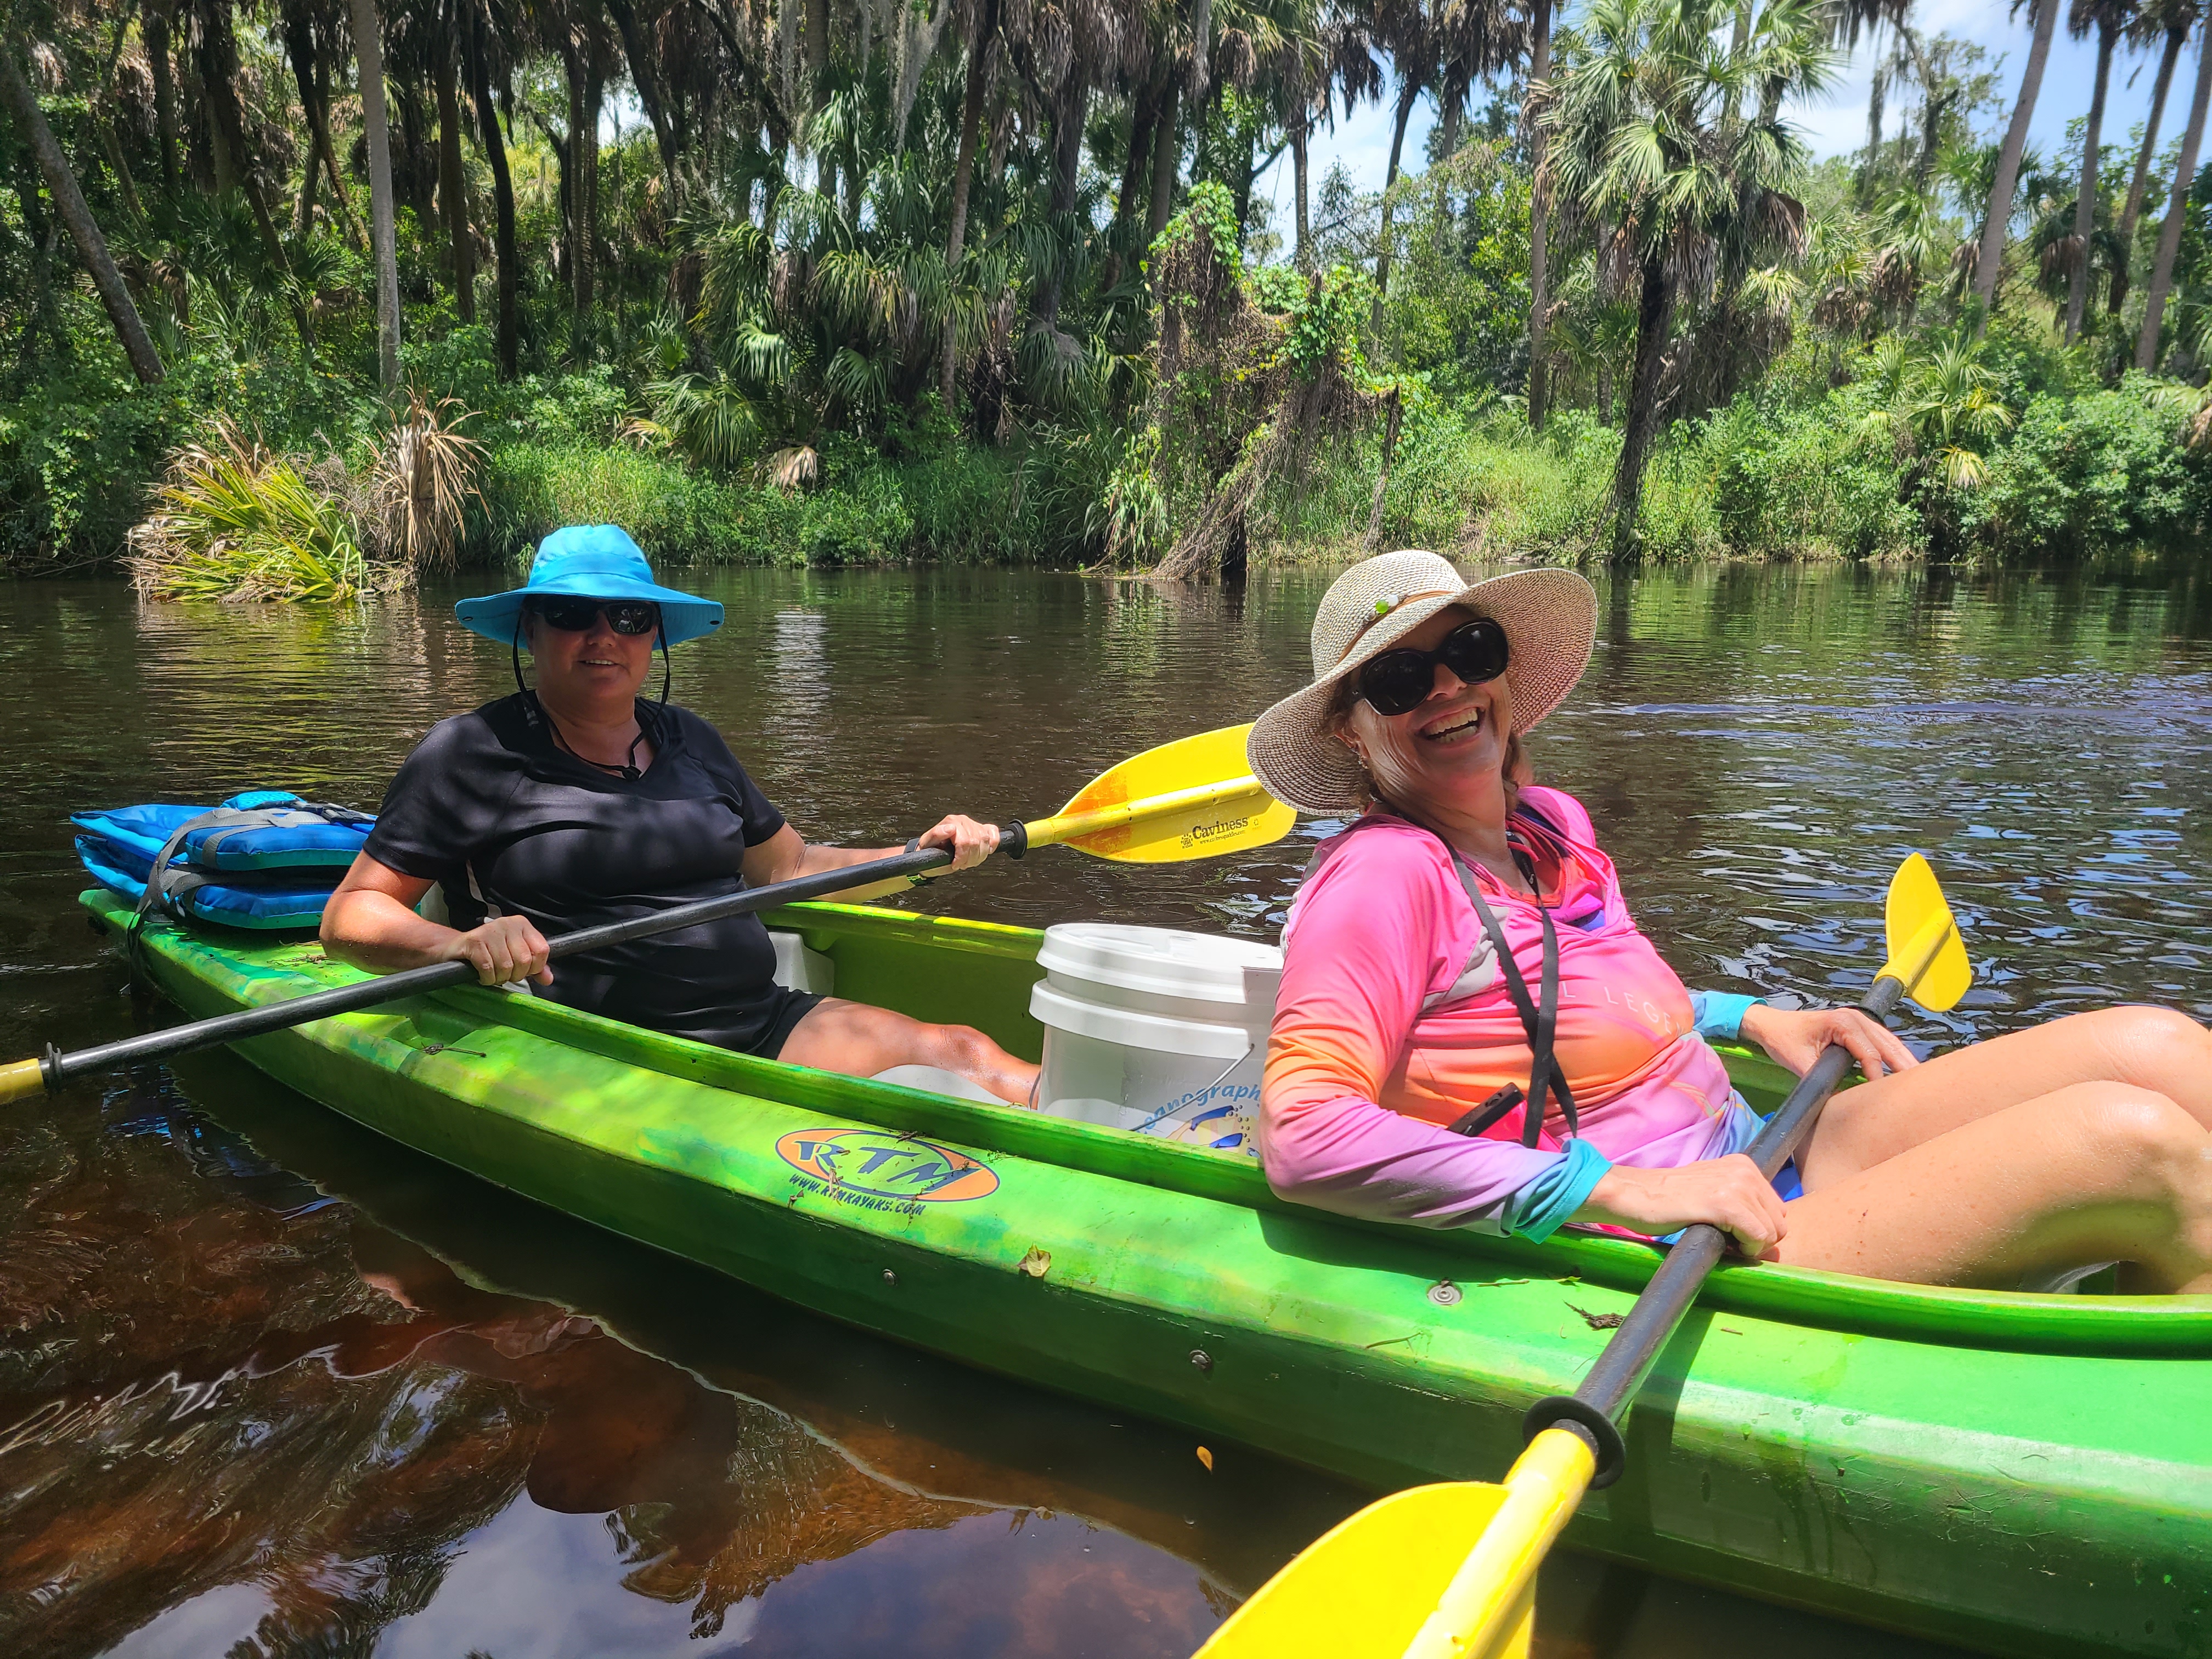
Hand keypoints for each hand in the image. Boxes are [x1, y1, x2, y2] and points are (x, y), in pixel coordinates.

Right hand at [438, 914, 551, 986]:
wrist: (454, 949)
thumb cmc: (488, 953)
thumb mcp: (514, 957)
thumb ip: (534, 967)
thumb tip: (548, 979)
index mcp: (522, 924)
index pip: (542, 950)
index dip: (534, 968)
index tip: (523, 971)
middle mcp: (507, 923)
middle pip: (524, 960)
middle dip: (515, 975)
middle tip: (504, 974)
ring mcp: (490, 931)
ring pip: (506, 966)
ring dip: (499, 978)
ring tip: (492, 974)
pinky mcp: (474, 941)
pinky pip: (488, 968)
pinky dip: (486, 978)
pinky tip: (482, 975)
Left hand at [913, 814, 1000, 876]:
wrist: (933, 852)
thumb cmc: (930, 850)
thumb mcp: (927, 844)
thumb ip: (936, 834)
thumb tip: (949, 828)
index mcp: (951, 822)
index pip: (965, 841)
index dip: (961, 857)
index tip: (955, 865)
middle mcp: (963, 820)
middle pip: (976, 843)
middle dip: (969, 859)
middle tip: (961, 864)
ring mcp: (973, 824)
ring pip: (985, 841)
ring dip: (979, 856)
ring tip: (969, 861)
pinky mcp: (982, 828)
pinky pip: (993, 832)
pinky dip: (992, 843)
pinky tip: (985, 851)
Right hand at [1574, 1155, 1787, 1256]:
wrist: (1636, 1195)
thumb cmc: (1669, 1200)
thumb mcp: (1712, 1188)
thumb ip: (1739, 1199)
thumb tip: (1768, 1230)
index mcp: (1744, 1165)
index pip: (1778, 1210)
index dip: (1758, 1230)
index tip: (1732, 1234)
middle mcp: (1745, 1171)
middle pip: (1780, 1223)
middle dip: (1757, 1240)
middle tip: (1727, 1241)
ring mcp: (1737, 1185)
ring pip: (1772, 1234)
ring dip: (1749, 1246)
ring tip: (1720, 1240)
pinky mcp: (1726, 1204)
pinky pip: (1758, 1238)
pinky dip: (1745, 1250)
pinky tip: (1721, 1243)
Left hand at [1739, 1003, 1916, 1081]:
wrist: (1770, 1025)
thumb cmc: (1782, 1040)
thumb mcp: (1798, 1062)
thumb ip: (1820, 1079)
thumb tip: (1842, 1100)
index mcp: (1842, 1022)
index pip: (1868, 1052)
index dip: (1877, 1074)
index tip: (1884, 1094)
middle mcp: (1855, 1018)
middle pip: (1887, 1044)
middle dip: (1903, 1065)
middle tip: (1921, 1087)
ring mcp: (1859, 1021)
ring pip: (1889, 1042)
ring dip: (1903, 1060)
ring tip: (1920, 1080)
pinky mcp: (1858, 1028)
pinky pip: (1881, 1042)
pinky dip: (1894, 1055)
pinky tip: (1904, 1070)